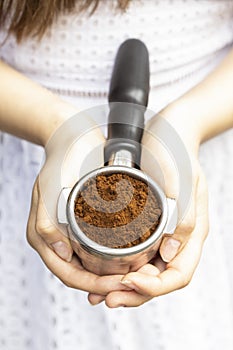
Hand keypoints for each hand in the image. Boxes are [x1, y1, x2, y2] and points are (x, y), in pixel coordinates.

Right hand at [27, 114, 129, 294]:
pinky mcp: (88, 222)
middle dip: (108, 282)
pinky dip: (116, 258)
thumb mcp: (48, 189)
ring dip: (114, 273)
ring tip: (138, 272)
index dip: (94, 284)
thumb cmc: (61, 160)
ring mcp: (74, 231)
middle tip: (134, 281)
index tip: (120, 284)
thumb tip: (62, 254)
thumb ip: (46, 223)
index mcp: (43, 236)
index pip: (69, 273)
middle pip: (83, 273)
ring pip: (94, 264)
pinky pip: (101, 248)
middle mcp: (58, 238)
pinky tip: (133, 258)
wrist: (75, 138)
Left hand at [88, 109, 208, 306]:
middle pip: (160, 278)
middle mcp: (178, 236)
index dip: (154, 287)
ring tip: (99, 291)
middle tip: (106, 297)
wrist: (168, 131)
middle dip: (134, 293)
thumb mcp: (184, 181)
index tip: (128, 284)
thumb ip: (184, 219)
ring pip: (147, 270)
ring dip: (124, 285)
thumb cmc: (176, 151)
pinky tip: (104, 269)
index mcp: (192, 231)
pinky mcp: (149, 224)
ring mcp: (163, 231)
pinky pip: (137, 253)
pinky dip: (121, 267)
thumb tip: (172, 254)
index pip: (178, 274)